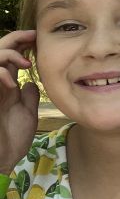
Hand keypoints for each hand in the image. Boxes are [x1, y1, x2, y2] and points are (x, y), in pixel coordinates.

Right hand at [0, 30, 39, 174]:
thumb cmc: (11, 139)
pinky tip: (12, 82)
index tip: (37, 38)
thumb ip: (29, 96)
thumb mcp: (26, 113)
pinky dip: (0, 73)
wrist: (0, 160)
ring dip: (7, 53)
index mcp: (6, 86)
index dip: (21, 42)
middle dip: (14, 38)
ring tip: (25, 63)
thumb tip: (32, 82)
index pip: (10, 55)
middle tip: (33, 37)